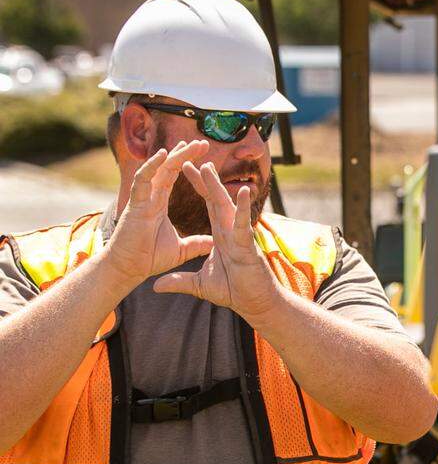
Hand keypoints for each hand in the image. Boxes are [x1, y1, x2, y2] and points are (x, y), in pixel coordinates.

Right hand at [103, 141, 211, 286]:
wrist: (130, 270)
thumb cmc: (149, 258)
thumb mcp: (181, 249)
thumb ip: (196, 243)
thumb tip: (214, 243)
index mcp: (158, 203)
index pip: (173, 177)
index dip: (186, 163)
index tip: (202, 153)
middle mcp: (149, 197)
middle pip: (167, 168)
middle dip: (184, 154)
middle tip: (202, 142)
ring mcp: (141, 199)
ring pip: (157, 169)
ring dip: (173, 155)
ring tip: (188, 143)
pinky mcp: (135, 205)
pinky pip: (143, 180)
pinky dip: (152, 166)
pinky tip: (164, 154)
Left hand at [152, 161, 282, 319]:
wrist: (255, 304)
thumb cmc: (235, 291)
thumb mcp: (200, 285)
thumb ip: (179, 281)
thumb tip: (156, 286)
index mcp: (221, 236)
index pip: (207, 206)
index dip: (197, 187)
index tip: (184, 169)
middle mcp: (231, 232)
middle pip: (216, 200)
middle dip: (205, 180)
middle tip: (194, 159)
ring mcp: (240, 237)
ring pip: (228, 207)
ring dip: (218, 187)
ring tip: (209, 168)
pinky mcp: (248, 246)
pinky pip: (244, 225)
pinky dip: (243, 209)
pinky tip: (242, 192)